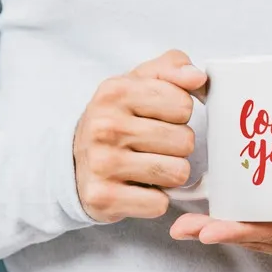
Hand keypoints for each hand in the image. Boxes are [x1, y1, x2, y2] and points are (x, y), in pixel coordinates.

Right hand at [73, 50, 207, 222]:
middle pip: (184, 141)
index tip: (159, 118)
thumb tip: (198, 77)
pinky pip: (159, 203)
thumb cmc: (116, 120)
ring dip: (169, 173)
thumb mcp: (138, 83)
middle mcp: (105, 126)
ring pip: (177, 173)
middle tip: (152, 146)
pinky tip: (138, 188)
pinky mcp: (104, 198)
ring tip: (148, 166)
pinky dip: (155, 199)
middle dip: (176, 146)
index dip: (179, 114)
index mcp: (115, 91)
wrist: (73, 164)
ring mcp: (102, 163)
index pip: (183, 104)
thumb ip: (172, 68)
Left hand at [169, 155, 271, 263]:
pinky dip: (244, 214)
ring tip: (188, 221)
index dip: (241, 233)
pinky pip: (271, 219)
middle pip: (258, 238)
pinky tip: (222, 205)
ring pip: (259, 231)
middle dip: (219, 232)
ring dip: (224, 226)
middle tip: (181, 227)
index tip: (208, 229)